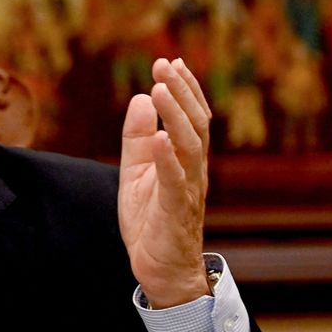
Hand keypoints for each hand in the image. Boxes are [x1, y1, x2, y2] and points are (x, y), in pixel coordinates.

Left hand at [118, 57, 211, 307]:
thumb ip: (136, 137)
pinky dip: (167, 158)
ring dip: (174, 116)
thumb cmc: (152, 220)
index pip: (192, 116)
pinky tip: (158, 137)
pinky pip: (174, 181)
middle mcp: (193, 170)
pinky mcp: (175, 211)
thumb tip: (138, 98)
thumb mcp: (136, 171)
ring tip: (159, 89)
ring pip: (189, 146)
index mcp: (186, 159)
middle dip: (180, 92)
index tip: (171, 62)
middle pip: (194, 124)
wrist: (161, 269)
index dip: (184, 88)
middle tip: (164, 65)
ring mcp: (187, 190)